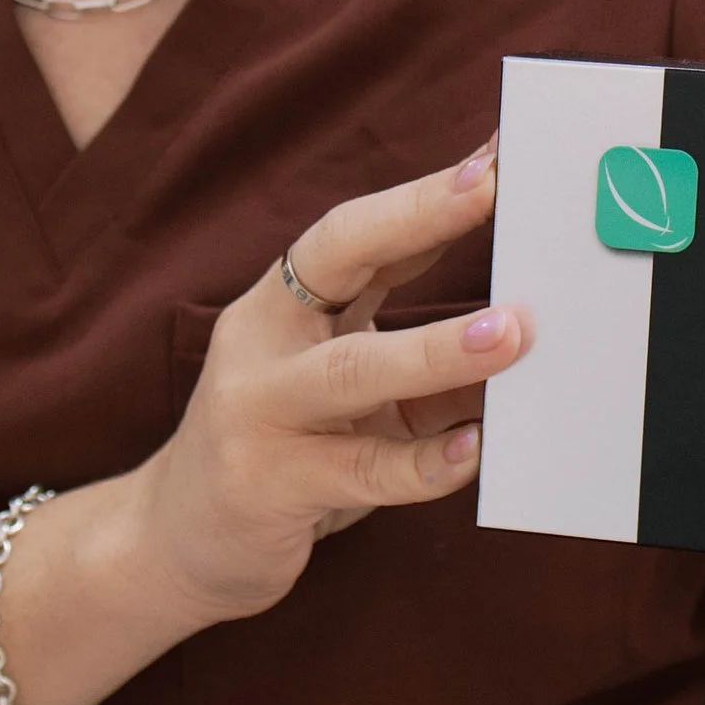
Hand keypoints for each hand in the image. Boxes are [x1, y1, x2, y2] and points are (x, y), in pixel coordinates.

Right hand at [130, 140, 527, 625]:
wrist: (179, 544)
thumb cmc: (285, 454)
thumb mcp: (350, 396)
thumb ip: (423, 361)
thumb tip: (525, 326)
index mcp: (282, 306)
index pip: (350, 231)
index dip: (421, 195)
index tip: (494, 159)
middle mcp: (262, 344)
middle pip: (335, 260)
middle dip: (417, 218)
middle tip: (495, 192)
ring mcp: (257, 414)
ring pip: (351, 370)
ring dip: (436, 350)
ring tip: (510, 334)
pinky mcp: (267, 487)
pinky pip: (361, 472)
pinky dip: (423, 463)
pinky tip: (473, 451)